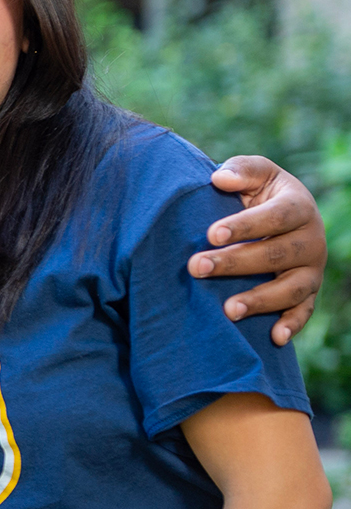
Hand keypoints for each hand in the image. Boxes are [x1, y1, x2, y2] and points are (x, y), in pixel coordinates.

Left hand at [189, 156, 323, 345]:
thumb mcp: (254, 172)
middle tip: (196, 267)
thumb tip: (220, 178)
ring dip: (261, 300)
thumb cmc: (259, 191)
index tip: (210, 234)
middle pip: (276, 255)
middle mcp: (311, 240)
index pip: (274, 217)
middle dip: (235, 263)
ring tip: (228, 309)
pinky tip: (273, 338)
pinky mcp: (309, 292)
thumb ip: (241, 171)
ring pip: (292, 288)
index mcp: (299, 206)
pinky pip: (305, 311)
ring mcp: (312, 269)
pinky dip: (292, 325)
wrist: (281, 214)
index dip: (244, 226)